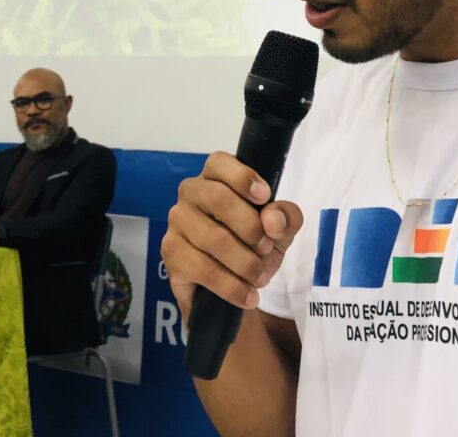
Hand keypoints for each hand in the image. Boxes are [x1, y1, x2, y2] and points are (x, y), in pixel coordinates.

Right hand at [160, 152, 303, 314]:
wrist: (232, 286)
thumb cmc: (253, 244)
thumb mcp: (280, 230)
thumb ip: (286, 217)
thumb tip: (273, 220)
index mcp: (215, 177)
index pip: (219, 162)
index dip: (242, 177)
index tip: (264, 197)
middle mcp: (191, 192)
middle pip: (218, 198)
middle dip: (251, 228)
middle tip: (267, 249)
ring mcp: (177, 221)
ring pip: (213, 237)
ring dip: (245, 262)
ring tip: (260, 277)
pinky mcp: (171, 252)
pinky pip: (203, 268)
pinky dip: (231, 286)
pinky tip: (247, 295)